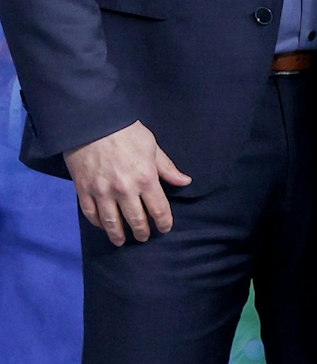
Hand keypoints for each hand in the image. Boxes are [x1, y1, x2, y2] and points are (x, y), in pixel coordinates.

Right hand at [64, 121, 191, 245]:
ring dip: (118, 234)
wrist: (92, 124)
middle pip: (136, 220)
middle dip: (142, 232)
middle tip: (144, 237)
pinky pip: (91, 214)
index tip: (165, 228)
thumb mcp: (152, 147)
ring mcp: (102, 192)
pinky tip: (103, 226)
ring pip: (112, 222)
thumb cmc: (126, 133)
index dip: (164, 222)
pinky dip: (98, 223)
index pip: (158, 209)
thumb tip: (184, 182)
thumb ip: (167, 168)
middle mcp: (125, 190)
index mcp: (146, 178)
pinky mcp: (84, 191)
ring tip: (122, 241)